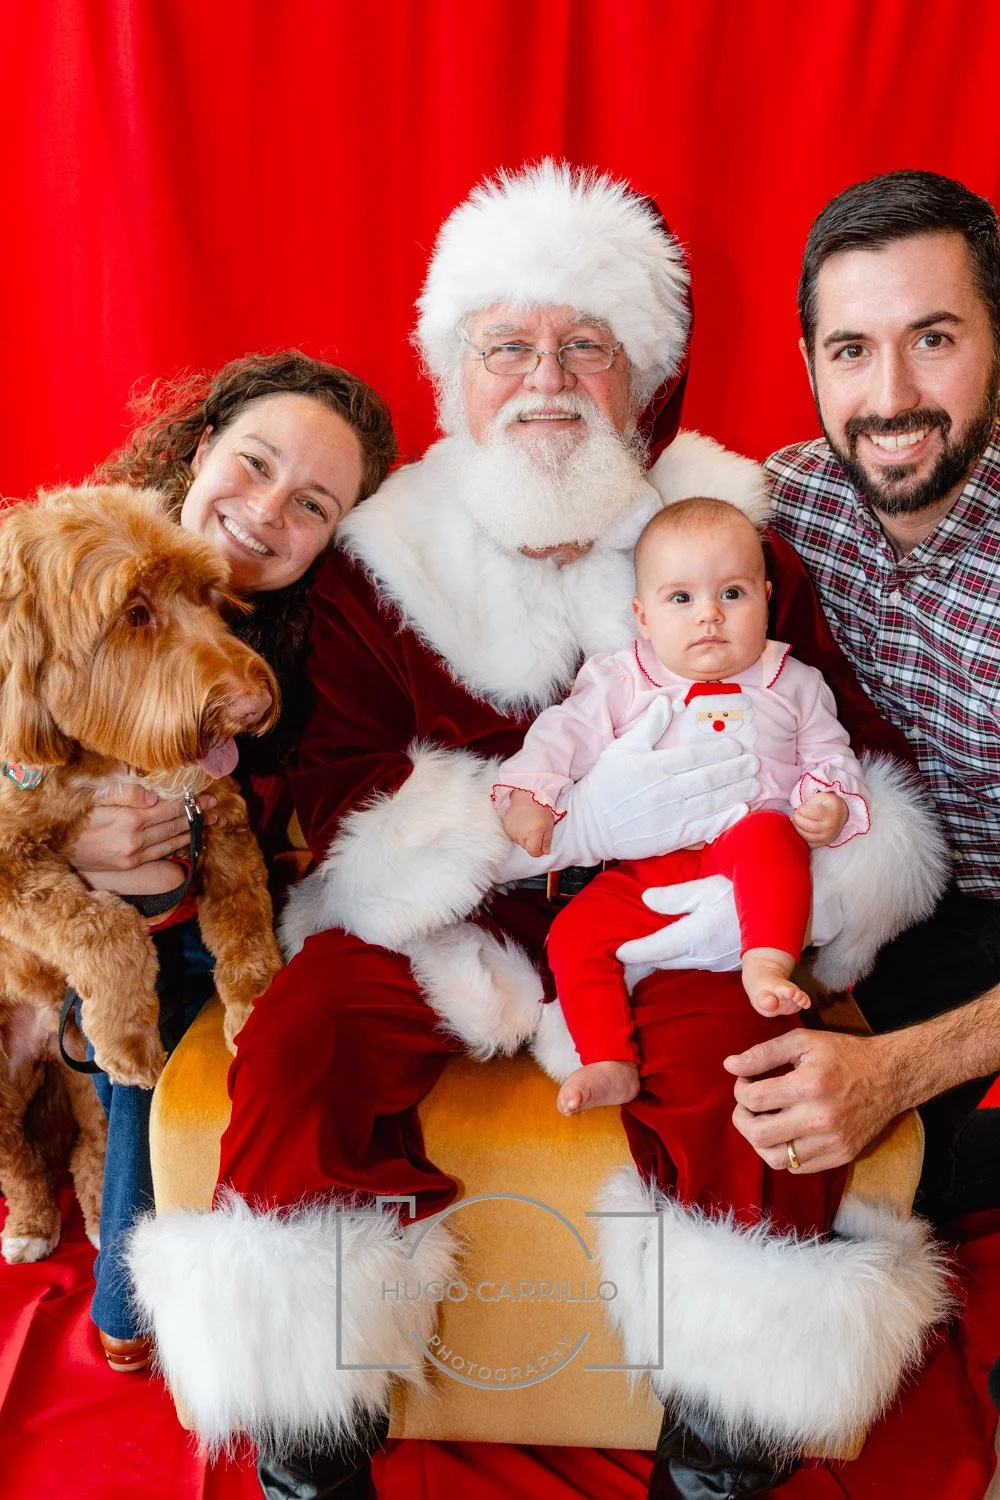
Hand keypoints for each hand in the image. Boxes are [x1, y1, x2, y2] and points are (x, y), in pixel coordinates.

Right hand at [70, 783, 216, 872]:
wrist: (58, 847)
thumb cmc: (77, 817)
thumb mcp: (97, 797)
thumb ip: (126, 793)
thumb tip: (153, 796)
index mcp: (131, 819)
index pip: (170, 808)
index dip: (191, 802)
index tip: (207, 796)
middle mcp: (136, 839)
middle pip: (175, 825)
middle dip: (197, 815)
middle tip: (215, 807)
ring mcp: (135, 855)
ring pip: (172, 841)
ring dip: (192, 832)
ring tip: (208, 823)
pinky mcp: (131, 864)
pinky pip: (160, 854)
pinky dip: (176, 846)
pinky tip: (187, 840)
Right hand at [503, 789, 556, 856]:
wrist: (527, 795)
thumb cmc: (540, 808)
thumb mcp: (549, 825)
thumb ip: (547, 840)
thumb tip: (545, 851)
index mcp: (532, 834)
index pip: (533, 852)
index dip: (539, 851)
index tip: (542, 847)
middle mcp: (520, 834)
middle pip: (526, 847)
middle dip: (532, 843)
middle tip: (537, 831)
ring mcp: (511, 831)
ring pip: (519, 842)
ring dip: (524, 838)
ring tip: (529, 825)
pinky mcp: (506, 827)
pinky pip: (513, 836)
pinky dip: (518, 833)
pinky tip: (522, 824)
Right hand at [564, 699, 759, 865]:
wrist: (586, 825)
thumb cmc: (604, 784)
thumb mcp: (622, 748)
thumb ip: (650, 726)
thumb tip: (669, 701)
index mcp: (652, 766)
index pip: (694, 756)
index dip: (719, 750)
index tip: (738, 746)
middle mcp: (664, 791)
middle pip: (708, 778)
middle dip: (736, 770)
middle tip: (756, 763)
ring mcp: (668, 817)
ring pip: (710, 802)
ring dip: (736, 792)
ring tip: (756, 784)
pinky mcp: (668, 838)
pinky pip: (702, 829)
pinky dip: (723, 820)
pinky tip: (741, 811)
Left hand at [617, 874, 740, 973]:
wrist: (784, 910)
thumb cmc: (745, 892)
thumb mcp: (708, 886)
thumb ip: (675, 896)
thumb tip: (646, 899)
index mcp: (695, 936)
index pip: (654, 949)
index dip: (632, 951)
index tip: (617, 950)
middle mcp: (703, 956)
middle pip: (664, 960)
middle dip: (643, 956)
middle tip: (624, 950)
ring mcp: (716, 964)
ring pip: (680, 963)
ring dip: (662, 957)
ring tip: (645, 948)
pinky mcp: (726, 964)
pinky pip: (695, 962)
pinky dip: (680, 956)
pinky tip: (676, 947)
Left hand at [723, 1027, 899, 1172]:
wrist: (890, 1077)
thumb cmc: (843, 1055)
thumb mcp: (803, 1042)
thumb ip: (763, 1053)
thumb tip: (730, 1066)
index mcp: (810, 1085)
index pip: (754, 1099)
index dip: (740, 1090)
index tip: (746, 1081)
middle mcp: (821, 1118)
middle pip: (758, 1135)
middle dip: (742, 1118)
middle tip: (748, 1105)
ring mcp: (832, 1142)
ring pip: (775, 1159)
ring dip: (759, 1140)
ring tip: (763, 1120)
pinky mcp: (840, 1156)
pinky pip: (797, 1167)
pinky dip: (783, 1153)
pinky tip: (786, 1132)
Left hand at [793, 792, 848, 848]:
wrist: (840, 813)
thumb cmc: (827, 804)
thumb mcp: (821, 797)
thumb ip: (809, 803)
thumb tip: (798, 812)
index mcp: (830, 812)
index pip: (812, 813)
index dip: (802, 810)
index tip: (800, 807)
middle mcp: (831, 826)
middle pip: (809, 826)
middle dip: (797, 820)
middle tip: (795, 815)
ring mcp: (828, 836)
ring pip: (808, 836)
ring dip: (797, 828)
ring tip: (796, 821)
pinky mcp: (824, 843)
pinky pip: (810, 844)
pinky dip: (802, 837)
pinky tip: (800, 829)